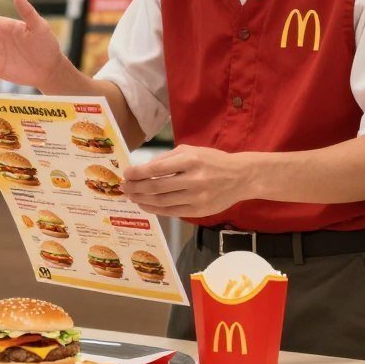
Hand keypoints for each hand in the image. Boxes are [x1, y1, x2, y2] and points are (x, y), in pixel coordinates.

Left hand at [121, 145, 252, 217]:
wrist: (241, 176)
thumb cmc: (212, 160)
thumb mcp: (190, 151)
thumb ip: (166, 159)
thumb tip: (141, 169)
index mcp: (190, 160)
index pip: (156, 169)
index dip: (137, 173)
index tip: (126, 174)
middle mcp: (194, 179)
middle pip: (156, 187)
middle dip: (135, 188)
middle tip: (123, 187)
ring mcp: (197, 197)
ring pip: (162, 202)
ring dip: (142, 200)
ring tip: (131, 196)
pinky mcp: (200, 211)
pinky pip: (172, 212)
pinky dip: (155, 209)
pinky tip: (145, 205)